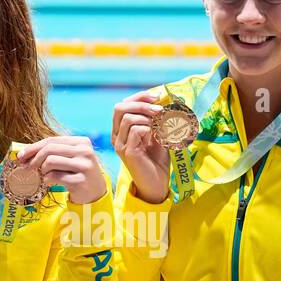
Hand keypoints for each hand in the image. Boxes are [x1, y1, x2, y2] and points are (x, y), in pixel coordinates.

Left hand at [14, 136, 106, 205]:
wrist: (96, 192)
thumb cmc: (78, 173)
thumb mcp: (70, 158)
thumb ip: (54, 152)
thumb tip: (25, 152)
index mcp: (82, 142)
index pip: (52, 140)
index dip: (33, 147)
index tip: (21, 155)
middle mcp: (85, 151)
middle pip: (50, 149)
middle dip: (34, 158)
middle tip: (26, 167)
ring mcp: (84, 166)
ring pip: (51, 161)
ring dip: (43, 170)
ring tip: (44, 175)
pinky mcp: (80, 181)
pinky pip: (55, 177)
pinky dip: (48, 180)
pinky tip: (49, 182)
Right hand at [112, 90, 170, 204]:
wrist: (158, 183)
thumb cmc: (158, 159)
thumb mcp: (157, 134)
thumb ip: (156, 119)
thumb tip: (163, 99)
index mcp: (121, 130)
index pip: (123, 104)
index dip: (139, 96)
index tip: (157, 97)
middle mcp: (117, 136)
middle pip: (120, 108)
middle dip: (142, 104)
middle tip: (160, 110)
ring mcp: (120, 144)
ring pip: (128, 118)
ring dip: (148, 118)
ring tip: (161, 126)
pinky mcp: (128, 152)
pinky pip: (136, 130)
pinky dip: (149, 129)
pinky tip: (158, 137)